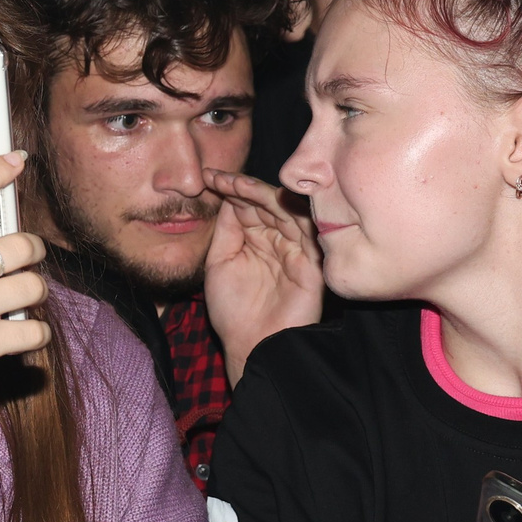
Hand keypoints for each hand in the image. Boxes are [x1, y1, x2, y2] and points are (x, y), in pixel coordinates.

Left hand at [200, 169, 324, 385]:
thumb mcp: (220, 261)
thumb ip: (227, 229)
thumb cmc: (233, 310)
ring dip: (261, 194)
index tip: (208, 176)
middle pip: (267, 203)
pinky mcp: (313, 263)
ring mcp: (296, 250)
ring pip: (286, 211)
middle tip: (220, 176)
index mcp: (257, 241)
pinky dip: (290, 211)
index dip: (230, 189)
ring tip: (236, 184)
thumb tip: (226, 194)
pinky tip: (269, 199)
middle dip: (243, 187)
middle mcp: (278, 242)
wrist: (250, 346)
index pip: (248, 206)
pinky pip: (307, 230)